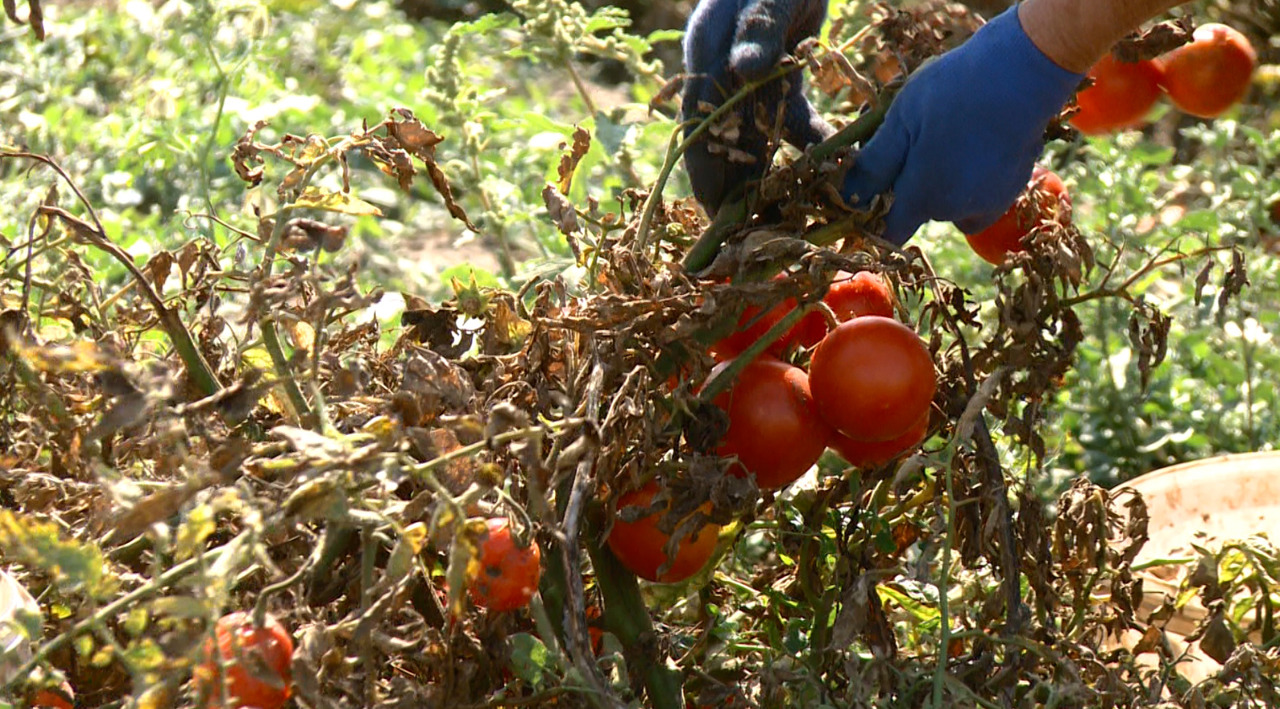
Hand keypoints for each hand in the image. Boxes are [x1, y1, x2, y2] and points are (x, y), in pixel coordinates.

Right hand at [681, 0, 832, 215]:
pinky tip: (826, 172)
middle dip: (732, 188)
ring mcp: (748, 77)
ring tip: (779, 221)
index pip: (696, 120)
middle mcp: (720, 69)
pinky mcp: (778, 78)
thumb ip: (758, 26)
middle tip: (745, 237)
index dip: (703, 168)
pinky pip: (788, 122)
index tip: (714, 211)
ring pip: (753, 138)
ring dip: (764, 178)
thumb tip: (744, 69)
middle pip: (721, 139)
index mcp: (706, 48)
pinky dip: (805, 146)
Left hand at [842, 5, 1083, 244]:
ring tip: (949, 136)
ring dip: (944, 181)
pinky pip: (980, 195)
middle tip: (915, 137)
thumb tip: (849, 196)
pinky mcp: (1013, 190)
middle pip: (920, 210)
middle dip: (912, 183)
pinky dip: (973, 178)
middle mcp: (957, 211)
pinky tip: (976, 143)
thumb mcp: (902, 120)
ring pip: (951, 202)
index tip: (873, 192)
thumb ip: (875, 165)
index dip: (876, 219)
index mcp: (925, 197)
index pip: (890, 233)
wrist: (1024, 73)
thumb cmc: (954, 90)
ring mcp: (990, 202)